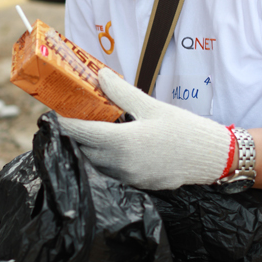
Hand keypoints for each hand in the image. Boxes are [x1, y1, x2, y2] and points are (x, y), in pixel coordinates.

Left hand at [57, 69, 233, 190]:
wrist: (211, 158)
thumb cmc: (184, 129)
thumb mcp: (151, 106)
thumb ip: (121, 93)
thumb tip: (100, 76)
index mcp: (123, 142)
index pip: (81, 134)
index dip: (64, 124)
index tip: (51, 116)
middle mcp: (121, 164)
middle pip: (84, 151)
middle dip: (74, 136)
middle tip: (68, 119)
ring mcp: (129, 178)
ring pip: (95, 164)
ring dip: (87, 150)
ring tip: (86, 132)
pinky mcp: (137, 185)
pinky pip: (110, 173)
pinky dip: (103, 160)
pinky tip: (109, 147)